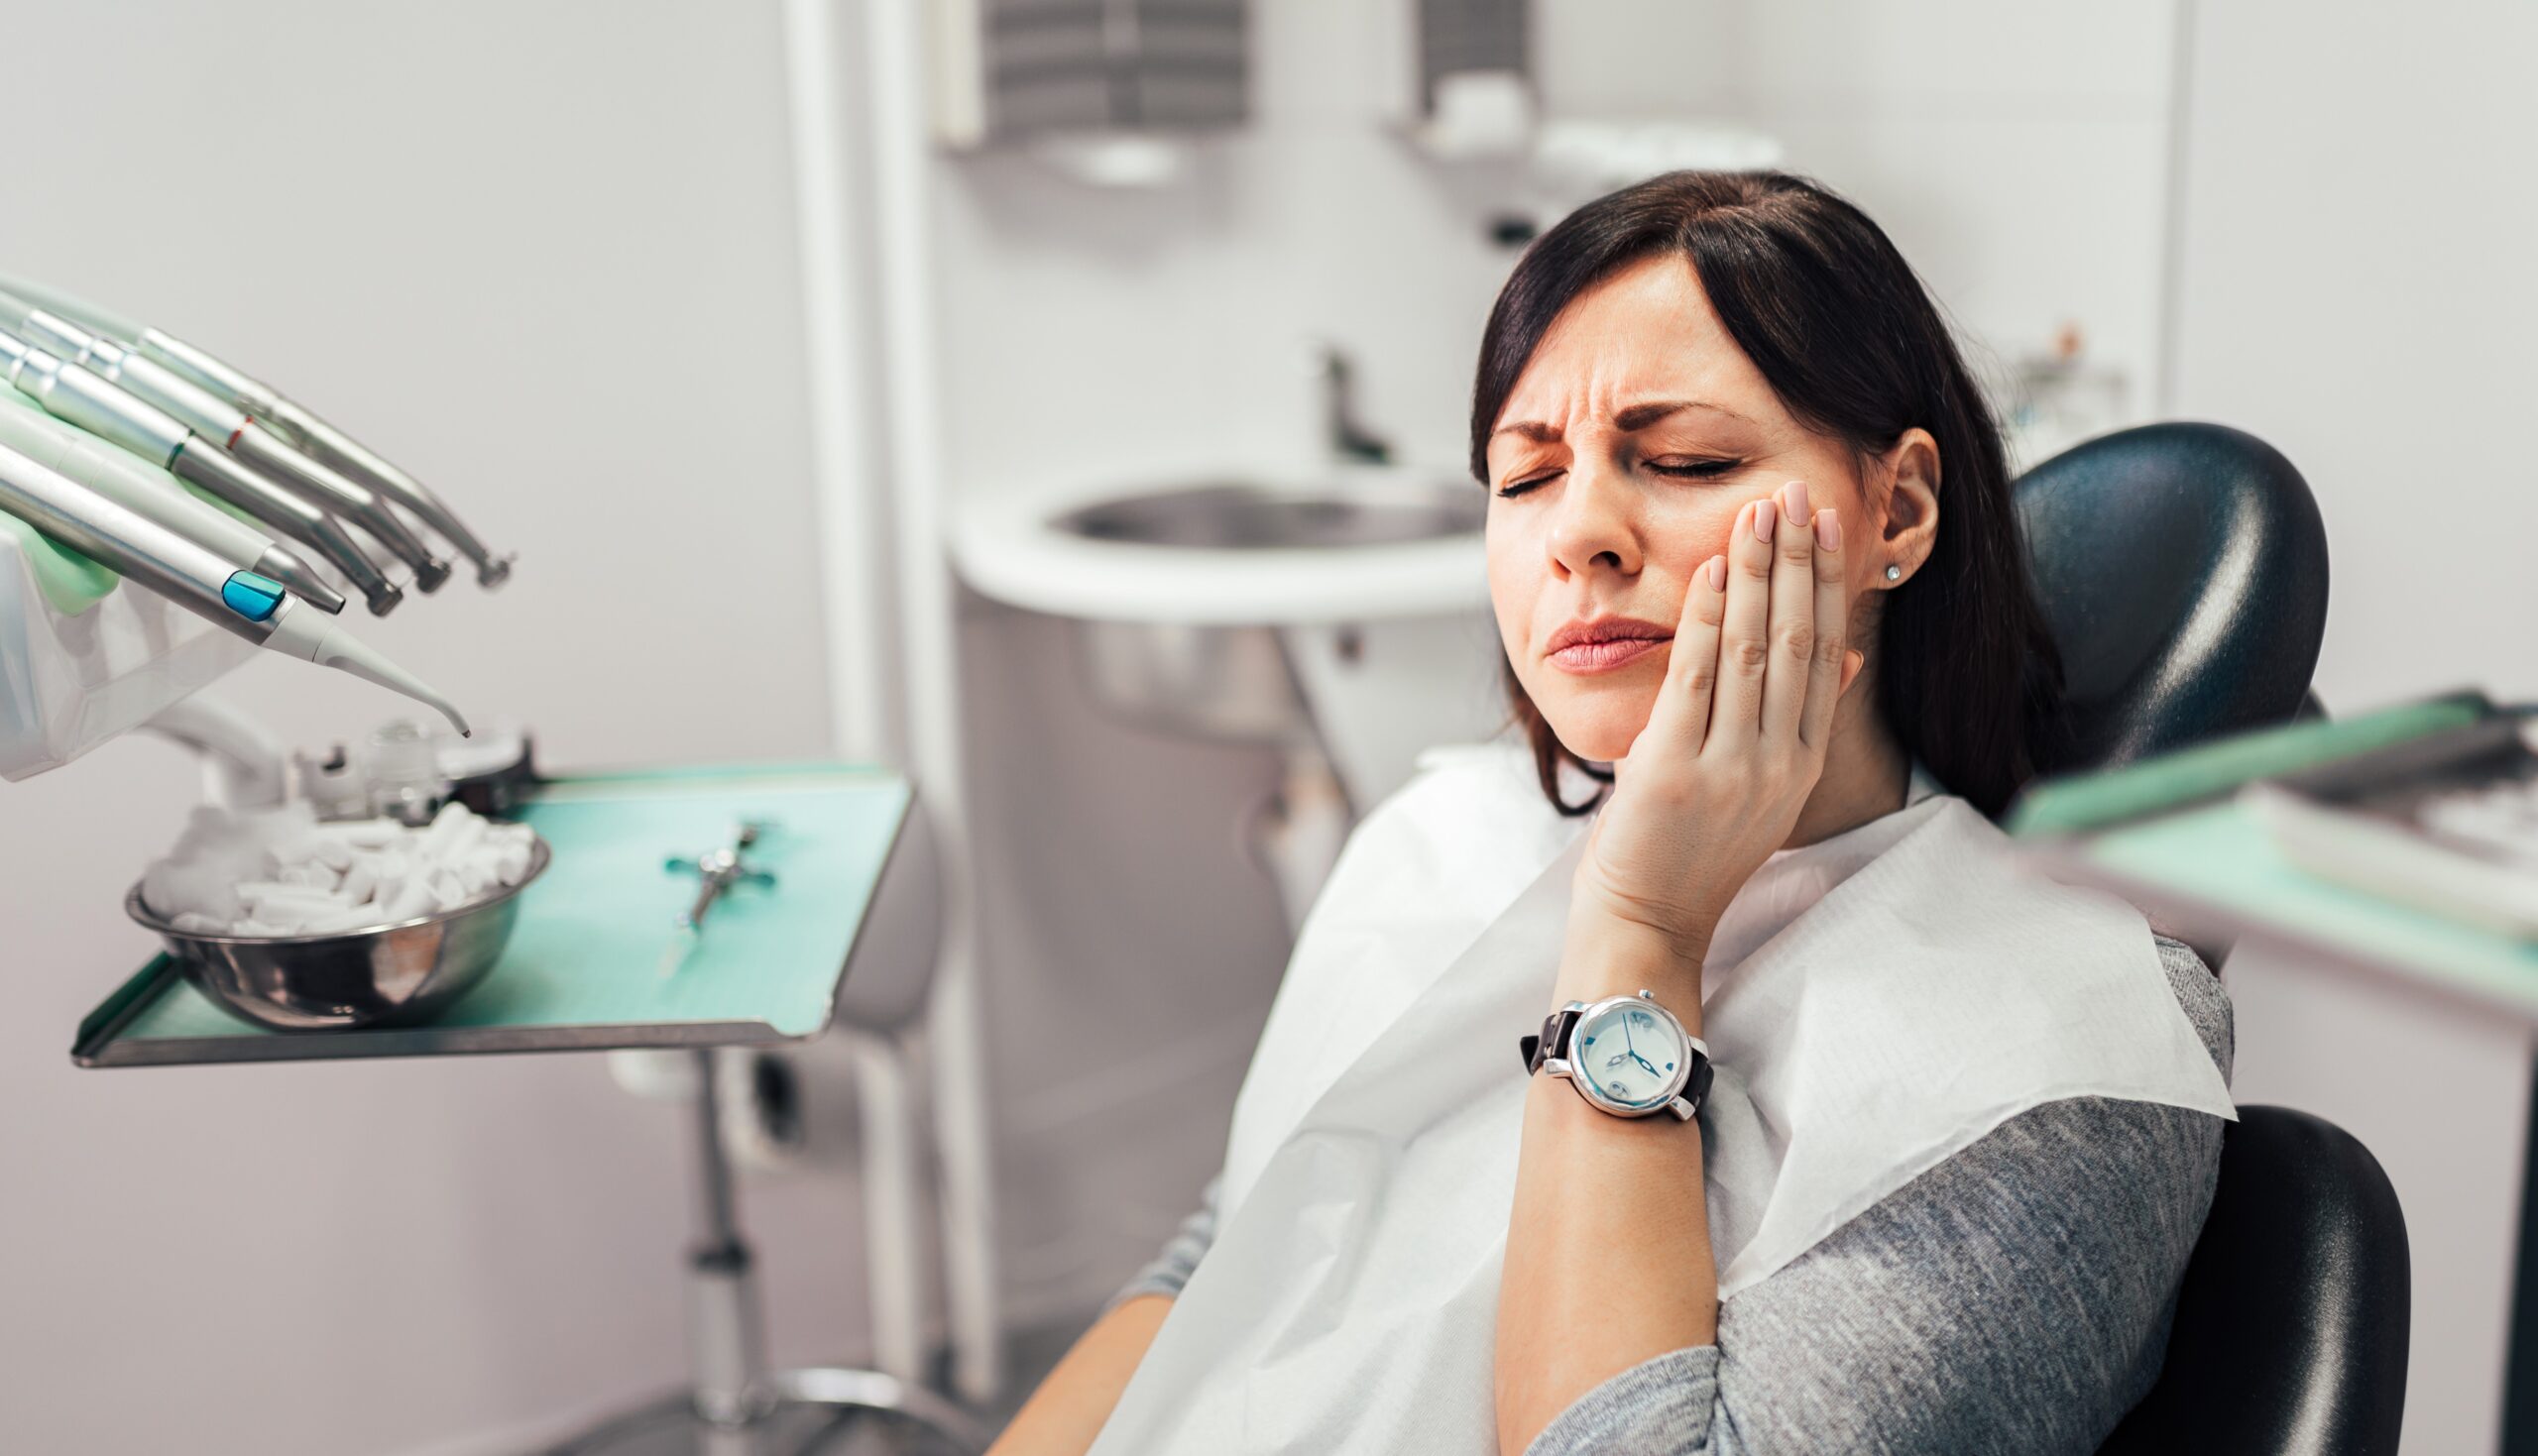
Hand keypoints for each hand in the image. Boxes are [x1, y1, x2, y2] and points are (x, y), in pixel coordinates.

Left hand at [1560, 479, 1863, 1002]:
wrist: (1648, 919)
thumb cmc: (1691, 852)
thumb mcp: (1764, 789)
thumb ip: (1800, 722)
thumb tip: (1845, 655)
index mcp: (1801, 763)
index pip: (1826, 654)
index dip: (1828, 583)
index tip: (1828, 524)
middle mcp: (1778, 763)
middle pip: (1800, 641)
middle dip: (1799, 560)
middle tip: (1799, 492)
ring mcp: (1731, 767)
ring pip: (1756, 651)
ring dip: (1760, 574)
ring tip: (1761, 512)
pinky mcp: (1678, 770)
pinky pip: (1699, 678)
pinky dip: (1709, 618)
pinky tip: (1715, 570)